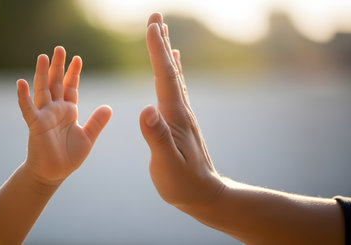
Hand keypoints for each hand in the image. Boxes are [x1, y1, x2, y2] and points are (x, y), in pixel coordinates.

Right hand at [17, 46, 111, 184]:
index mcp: (68, 111)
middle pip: (57, 83)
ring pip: (43, 90)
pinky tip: (21, 83)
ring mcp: (44, 116)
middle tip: (60, 48)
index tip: (78, 58)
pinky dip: (24, 96)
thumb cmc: (69, 157)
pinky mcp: (35, 125)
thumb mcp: (88, 137)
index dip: (74, 73)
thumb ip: (97, 122)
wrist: (54, 173)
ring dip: (42, 73)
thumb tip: (109, 107)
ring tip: (42, 56)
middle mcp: (55, 110)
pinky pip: (28, 108)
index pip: (71, 87)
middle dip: (59, 66)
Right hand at [140, 13, 223, 205]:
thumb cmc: (183, 184)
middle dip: (161, 42)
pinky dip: (172, 71)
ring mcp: (182, 114)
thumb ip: (156, 138)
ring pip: (174, 76)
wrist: (205, 195)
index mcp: (174, 116)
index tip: (151, 25)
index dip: (157, 50)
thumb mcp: (166, 164)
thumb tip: (146, 108)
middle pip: (171, 69)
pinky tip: (174, 66)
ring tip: (163, 34)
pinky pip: (175, 88)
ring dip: (166, 53)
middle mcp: (181, 109)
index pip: (164, 76)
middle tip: (156, 17)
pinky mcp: (180, 121)